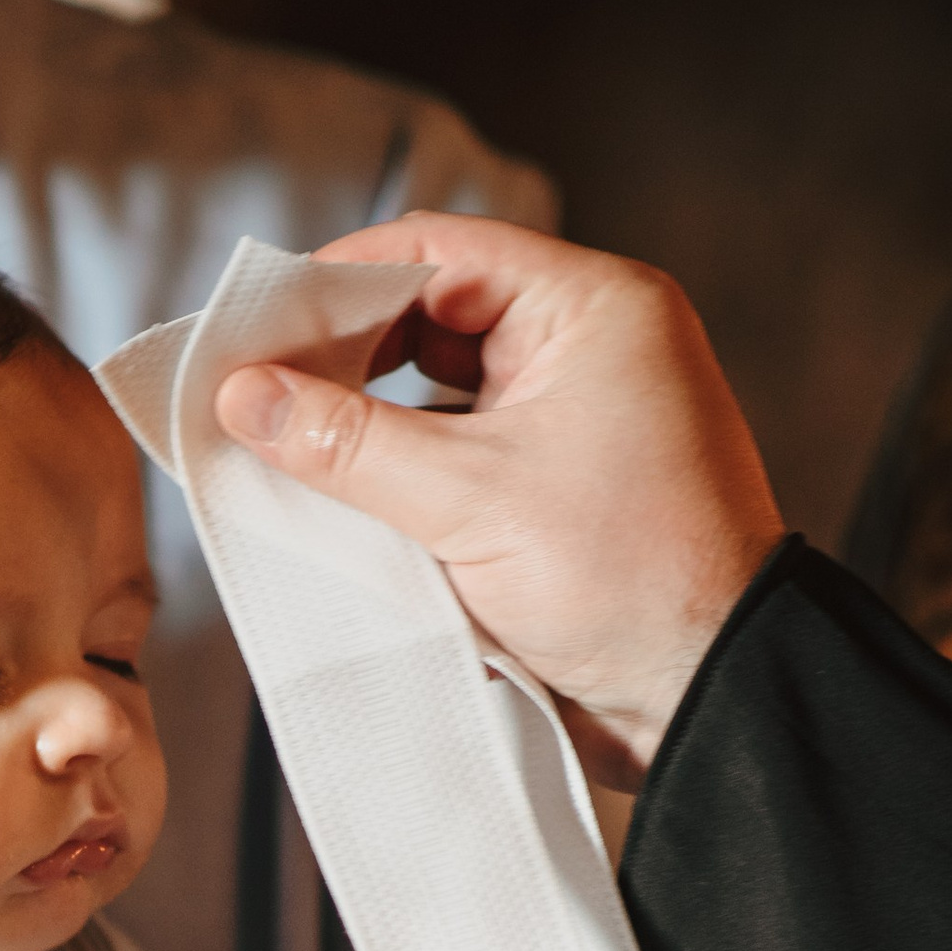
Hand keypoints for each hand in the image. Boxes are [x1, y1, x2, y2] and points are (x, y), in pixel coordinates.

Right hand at [210, 213, 785, 788]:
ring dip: (369, 424)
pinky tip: (343, 503)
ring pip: (442, 396)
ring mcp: (577, 420)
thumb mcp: (467, 500)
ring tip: (286, 449)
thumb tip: (244, 395)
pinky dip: (406, 476)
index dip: (339, 279)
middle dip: (345, 357)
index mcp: (593, 309)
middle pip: (435, 320)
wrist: (707, 696)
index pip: (440, 254)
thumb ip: (346, 442)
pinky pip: (465, 457)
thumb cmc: (626, 578)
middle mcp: (591, 348)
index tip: (255, 321)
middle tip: (257, 392)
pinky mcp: (560, 489)